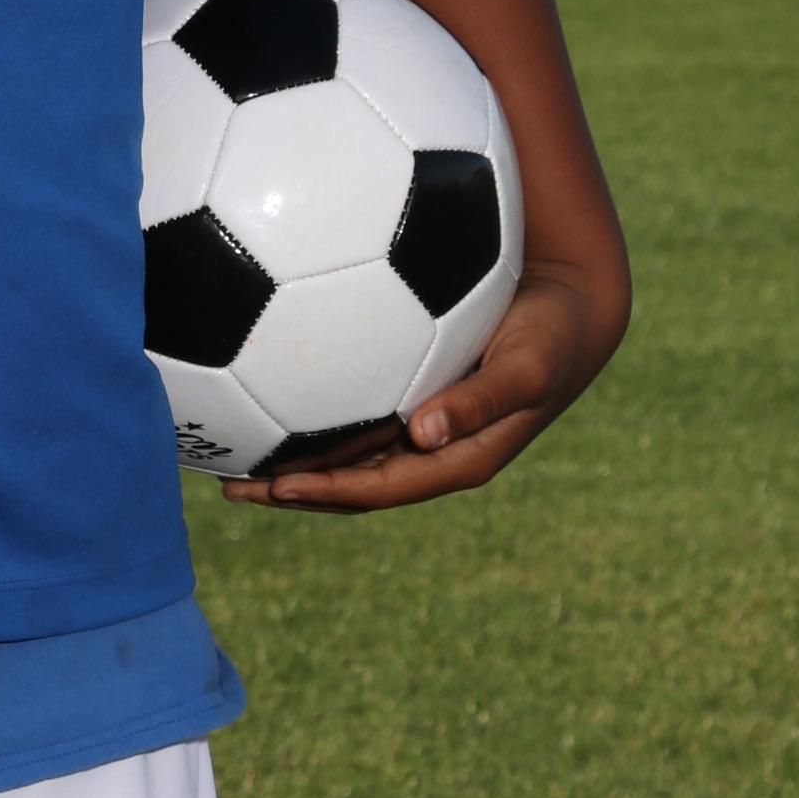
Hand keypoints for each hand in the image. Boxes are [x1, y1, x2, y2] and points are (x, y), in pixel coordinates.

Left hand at [218, 261, 620, 515]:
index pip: (379, 487)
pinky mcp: (413, 390)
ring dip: (291, 457)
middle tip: (227, 484)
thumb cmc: (553, 336)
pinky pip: (354, 412)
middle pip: (350, 481)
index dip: (328, 490)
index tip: (276, 486)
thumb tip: (425, 431)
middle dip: (291, 488)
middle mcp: (431, 448)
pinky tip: (267, 390)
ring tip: (231, 450)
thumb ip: (481, 400)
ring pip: (346, 451)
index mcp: (457, 458)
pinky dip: (311, 413)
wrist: (571, 307)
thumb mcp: (526, 368)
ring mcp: (421, 423)